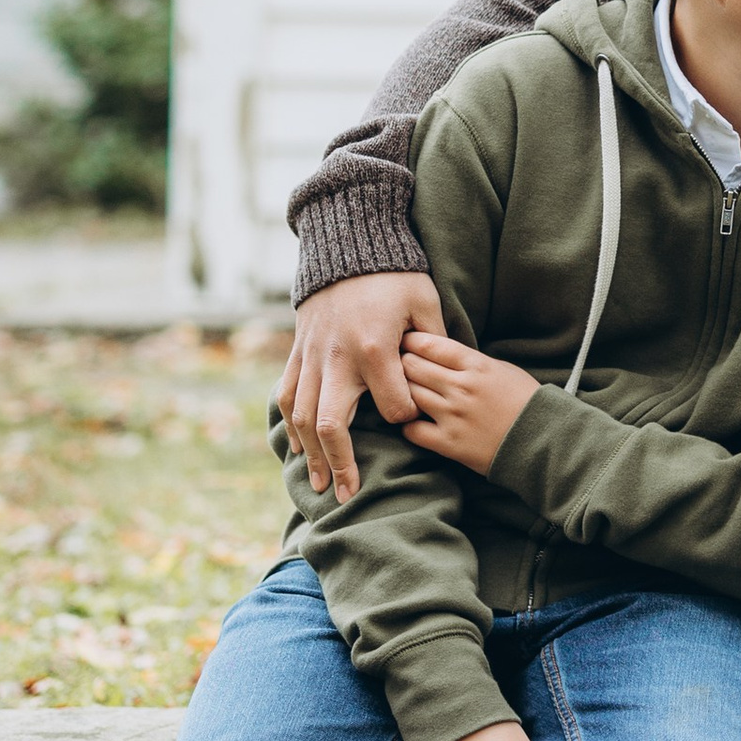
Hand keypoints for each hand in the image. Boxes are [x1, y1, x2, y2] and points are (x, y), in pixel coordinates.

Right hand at [279, 274, 446, 502]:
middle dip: (340, 463)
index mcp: (375, 348)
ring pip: (302, 416)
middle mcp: (337, 358)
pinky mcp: (297, 352)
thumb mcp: (425, 300)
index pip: (392, 406)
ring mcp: (312, 357)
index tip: (414, 422)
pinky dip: (290, 425)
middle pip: (331, 425)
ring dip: (309, 454)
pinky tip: (299, 450)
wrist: (346, 245)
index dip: (406, 419)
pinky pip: (288, 395)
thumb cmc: (394, 275)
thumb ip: (437, 340)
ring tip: (319, 485)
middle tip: (347, 494)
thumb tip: (452, 374)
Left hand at [398, 331, 538, 474]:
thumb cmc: (526, 401)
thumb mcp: (503, 370)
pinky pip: (412, 430)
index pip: (430, 345)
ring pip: (408, 394)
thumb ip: (472, 362)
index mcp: (477, 365)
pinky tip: (414, 420)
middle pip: (412, 366)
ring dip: (401, 392)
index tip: (405, 343)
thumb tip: (443, 355)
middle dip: (401, 363)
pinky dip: (408, 423)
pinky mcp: (449, 443)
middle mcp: (461, 388)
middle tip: (397, 366)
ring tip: (401, 391)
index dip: (411, 341)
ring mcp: (453, 416)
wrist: (543, 441)